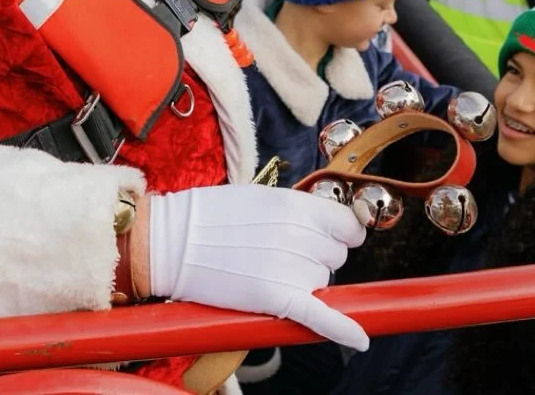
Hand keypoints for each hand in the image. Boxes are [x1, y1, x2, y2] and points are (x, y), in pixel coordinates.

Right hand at [148, 184, 368, 349]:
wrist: (174, 241)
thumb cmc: (211, 216)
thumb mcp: (260, 196)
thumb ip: (297, 211)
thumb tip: (327, 228)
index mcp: (295, 205)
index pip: (347, 225)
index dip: (341, 234)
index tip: (332, 239)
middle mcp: (300, 234)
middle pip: (336, 256)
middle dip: (317, 256)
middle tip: (280, 252)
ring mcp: (290, 267)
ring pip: (322, 281)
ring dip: (305, 280)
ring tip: (267, 268)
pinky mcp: (277, 298)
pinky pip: (320, 316)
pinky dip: (342, 328)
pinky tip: (360, 338)